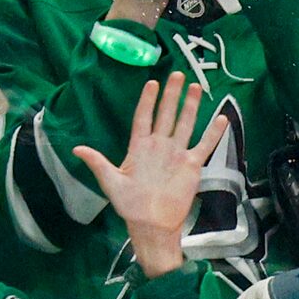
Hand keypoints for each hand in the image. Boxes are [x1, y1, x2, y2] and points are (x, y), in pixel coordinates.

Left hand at [70, 73, 223, 277]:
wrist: (152, 224)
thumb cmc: (129, 205)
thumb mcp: (111, 182)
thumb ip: (98, 163)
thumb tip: (76, 149)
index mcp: (139, 147)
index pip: (143, 117)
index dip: (147, 101)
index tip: (151, 83)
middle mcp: (159, 146)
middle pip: (166, 114)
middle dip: (171, 95)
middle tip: (177, 75)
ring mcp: (176, 154)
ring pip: (186, 124)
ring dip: (191, 106)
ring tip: (196, 87)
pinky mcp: (191, 165)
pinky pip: (204, 145)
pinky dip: (213, 132)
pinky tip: (221, 118)